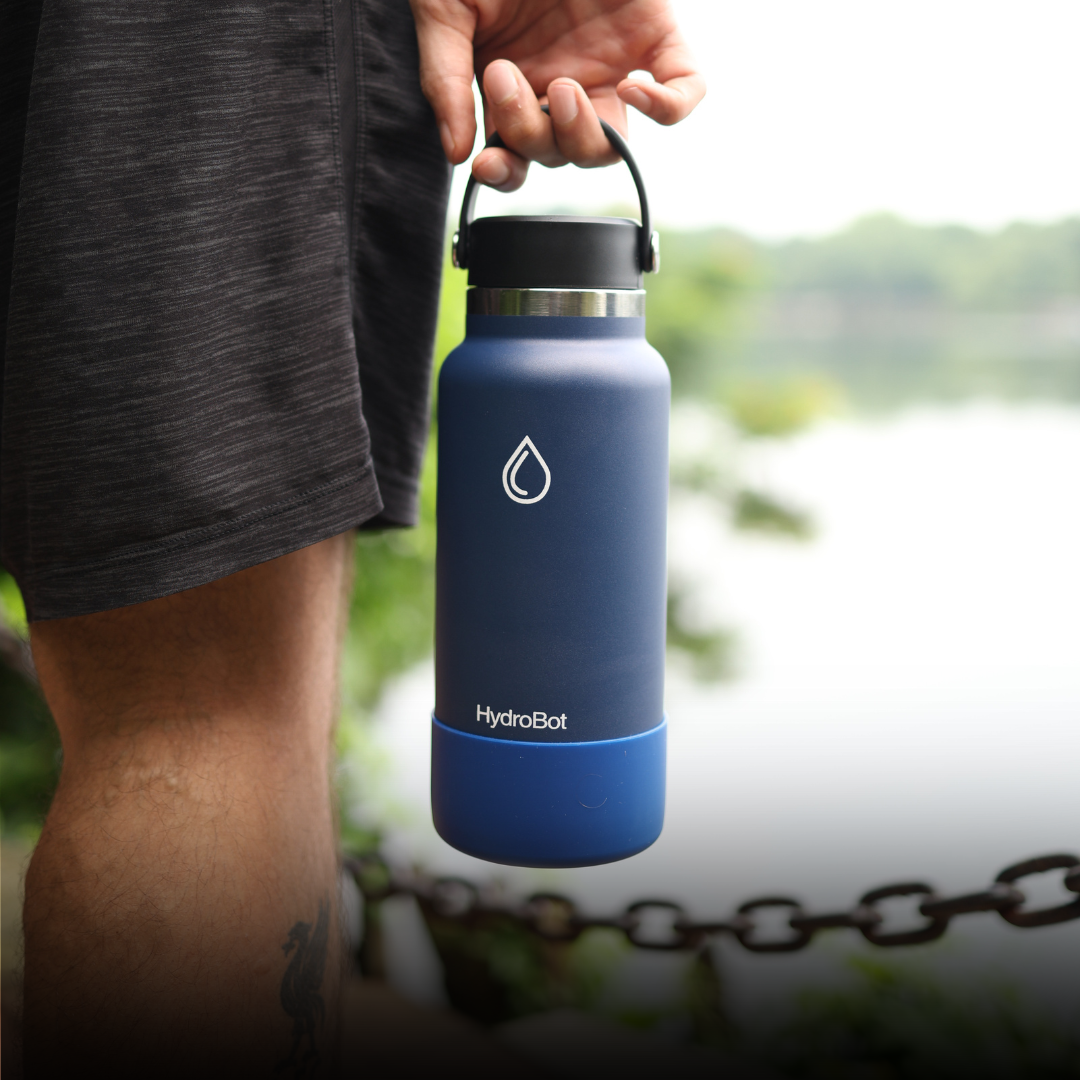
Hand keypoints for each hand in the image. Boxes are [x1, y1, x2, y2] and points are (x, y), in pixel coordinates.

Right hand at [409, 0, 704, 190]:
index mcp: (517, 88)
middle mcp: (563, 85)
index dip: (504, 173)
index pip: (516, 157)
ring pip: (612, 143)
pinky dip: (668, 107)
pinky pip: (682, 92)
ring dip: (584, 134)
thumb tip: (456, 152)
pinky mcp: (654, 36)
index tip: (488, 162)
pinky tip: (634, 90)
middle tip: (508, 79)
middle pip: (561, 153)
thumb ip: (445, 79)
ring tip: (562, 86)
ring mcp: (610, 66)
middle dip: (533, 133)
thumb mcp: (446, 11)